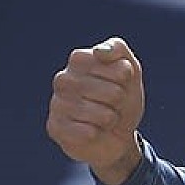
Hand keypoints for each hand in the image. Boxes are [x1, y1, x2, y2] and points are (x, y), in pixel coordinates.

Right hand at [47, 37, 145, 184]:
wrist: (115, 134)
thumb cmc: (121, 97)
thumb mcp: (130, 69)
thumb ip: (118, 50)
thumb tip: (98, 51)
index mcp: (79, 59)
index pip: (114, 64)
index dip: (124, 75)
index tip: (121, 80)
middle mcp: (63, 79)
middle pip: (113, 92)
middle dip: (120, 100)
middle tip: (113, 102)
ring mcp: (56, 103)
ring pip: (101, 115)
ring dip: (110, 119)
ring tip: (104, 117)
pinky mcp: (54, 127)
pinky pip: (87, 133)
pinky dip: (98, 133)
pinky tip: (92, 131)